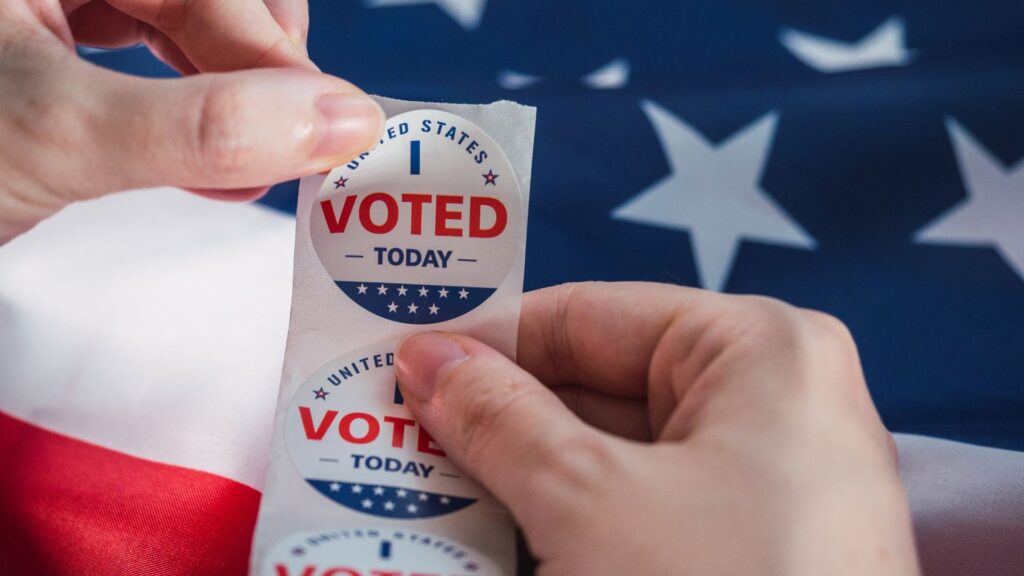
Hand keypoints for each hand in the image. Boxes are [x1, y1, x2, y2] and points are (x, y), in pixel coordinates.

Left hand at [0, 0, 382, 242]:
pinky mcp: (49, 39)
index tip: (326, 124)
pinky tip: (208, 159)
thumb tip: (337, 120)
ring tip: (247, 164)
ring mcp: (51, 1)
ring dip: (232, 94)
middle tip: (288, 141)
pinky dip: (190, 107)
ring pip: (184, 18)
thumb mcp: (53, 136)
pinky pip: (150, 51)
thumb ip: (199, 127)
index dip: (271, 44)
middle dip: (257, 67)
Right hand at [395, 282, 919, 575]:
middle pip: (600, 387)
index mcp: (761, 350)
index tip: (408, 363)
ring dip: (526, 481)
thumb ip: (500, 419)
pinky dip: (572, 524)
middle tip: (399, 434)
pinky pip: (643, 514)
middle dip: (499, 420)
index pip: (592, 314)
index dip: (491, 339)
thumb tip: (431, 360)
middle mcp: (775, 405)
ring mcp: (770, 486)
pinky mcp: (754, 550)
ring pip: (616, 458)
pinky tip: (495, 543)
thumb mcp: (588, 501)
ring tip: (426, 492)